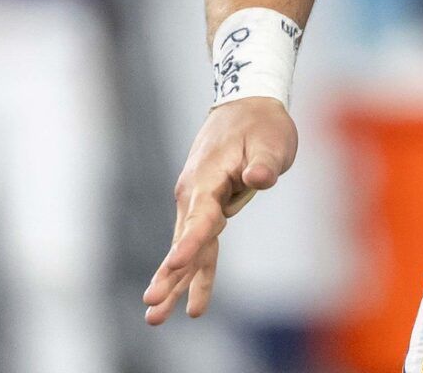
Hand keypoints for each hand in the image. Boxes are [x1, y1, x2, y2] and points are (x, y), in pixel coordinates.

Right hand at [143, 97, 297, 324]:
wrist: (247, 104)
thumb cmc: (262, 124)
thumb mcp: (270, 141)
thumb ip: (263, 163)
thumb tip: (259, 179)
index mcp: (206, 178)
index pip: (199, 217)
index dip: (190, 243)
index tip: (176, 264)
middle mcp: (193, 194)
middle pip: (184, 241)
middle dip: (169, 275)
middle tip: (152, 307)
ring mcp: (196, 201)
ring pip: (187, 247)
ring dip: (174, 282)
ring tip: (156, 318)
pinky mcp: (204, 206)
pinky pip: (200, 243)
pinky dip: (194, 270)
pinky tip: (190, 302)